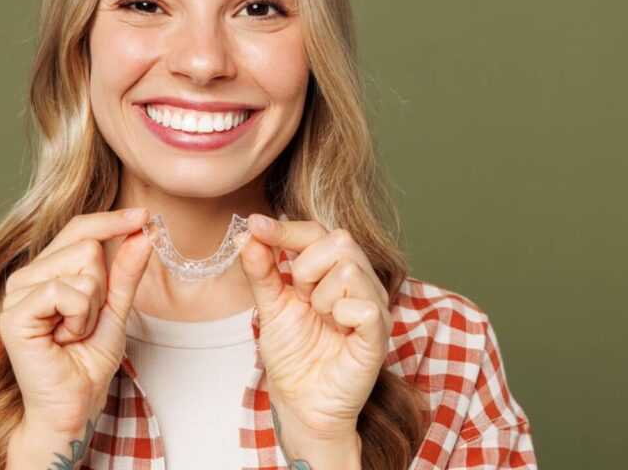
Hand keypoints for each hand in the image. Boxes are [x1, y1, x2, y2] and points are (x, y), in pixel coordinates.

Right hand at [0, 208, 152, 436]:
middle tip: (83, 323)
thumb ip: (125, 273)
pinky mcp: (14, 312)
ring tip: (72, 334)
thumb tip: (142, 233)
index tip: (144, 216)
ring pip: (81, 267)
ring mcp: (16, 292)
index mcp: (45, 271)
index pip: (78, 229)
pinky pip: (65, 291)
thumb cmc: (87, 364)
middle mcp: (26, 276)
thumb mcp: (115, 310)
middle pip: (86, 246)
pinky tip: (63, 340)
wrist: (72, 408)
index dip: (111, 221)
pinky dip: (78, 318)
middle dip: (101, 288)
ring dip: (91, 307)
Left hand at [239, 215, 390, 444]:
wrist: (299, 402)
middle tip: (301, 298)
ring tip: (320, 321)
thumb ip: (261, 269)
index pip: (316, 232)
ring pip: (350, 270)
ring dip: (321, 298)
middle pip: (340, 240)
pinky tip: (336, 331)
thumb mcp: (269, 305)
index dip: (285, 229)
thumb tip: (248, 234)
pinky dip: (342, 315)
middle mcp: (359, 282)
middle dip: (307, 268)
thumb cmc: (292, 354)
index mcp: (332, 271)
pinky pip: (366, 307)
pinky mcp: (379, 335)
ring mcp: (373, 307)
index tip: (255, 225)